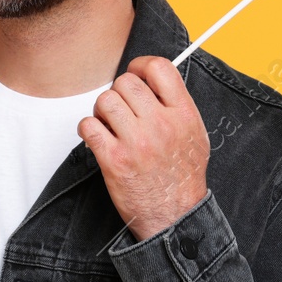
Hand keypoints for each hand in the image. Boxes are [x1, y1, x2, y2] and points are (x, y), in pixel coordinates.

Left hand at [78, 56, 208, 241]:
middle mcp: (161, 125)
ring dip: (101, 111)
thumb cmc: (182, 177)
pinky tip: (97, 138)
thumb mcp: (194, 134)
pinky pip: (88, 125)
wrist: (174, 216)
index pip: (159, 68)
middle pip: (125, 82)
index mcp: (183, 114)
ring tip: (109, 126)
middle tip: (120, 110)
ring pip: (104, 100)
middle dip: (118, 92)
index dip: (141, 66)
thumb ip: (177, 105)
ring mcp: (136, 142)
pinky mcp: (114, 160)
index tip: (135, 74)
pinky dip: (87, 129)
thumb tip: (154, 80)